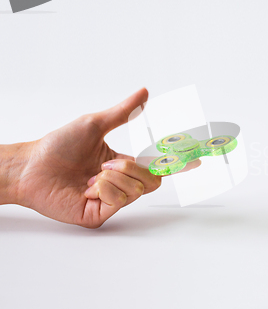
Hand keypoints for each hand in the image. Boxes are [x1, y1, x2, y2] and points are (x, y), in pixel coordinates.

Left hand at [7, 88, 198, 227]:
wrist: (30, 166)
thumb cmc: (57, 145)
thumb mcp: (95, 124)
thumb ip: (124, 112)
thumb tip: (144, 93)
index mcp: (122, 165)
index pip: (156, 166)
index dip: (175, 164)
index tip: (195, 160)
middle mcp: (119, 184)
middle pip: (152, 181)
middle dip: (133, 168)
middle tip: (108, 164)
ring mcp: (110, 201)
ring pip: (137, 190)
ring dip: (115, 177)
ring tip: (93, 174)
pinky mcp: (99, 214)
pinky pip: (119, 200)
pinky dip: (105, 188)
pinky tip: (88, 187)